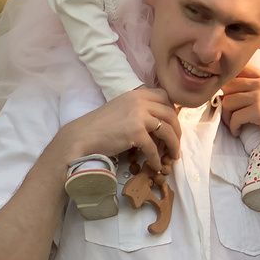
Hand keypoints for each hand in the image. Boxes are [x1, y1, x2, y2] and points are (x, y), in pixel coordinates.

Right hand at [60, 88, 180, 170]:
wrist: (82, 136)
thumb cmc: (98, 125)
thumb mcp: (120, 108)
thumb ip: (137, 109)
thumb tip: (155, 122)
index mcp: (137, 94)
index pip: (164, 96)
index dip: (171, 110)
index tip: (172, 123)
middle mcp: (140, 101)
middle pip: (170, 114)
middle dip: (177, 130)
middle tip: (176, 142)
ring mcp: (139, 116)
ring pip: (167, 130)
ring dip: (173, 145)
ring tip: (173, 155)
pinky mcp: (136, 132)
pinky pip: (153, 148)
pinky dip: (156, 158)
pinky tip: (156, 165)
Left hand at [218, 70, 259, 154]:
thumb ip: (254, 85)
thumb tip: (226, 87)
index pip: (236, 71)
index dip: (227, 84)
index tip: (227, 97)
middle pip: (227, 87)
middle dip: (224, 102)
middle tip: (230, 114)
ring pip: (227, 102)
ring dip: (227, 117)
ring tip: (235, 124)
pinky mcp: (258, 111)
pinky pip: (234, 118)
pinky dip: (233, 128)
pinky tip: (238, 132)